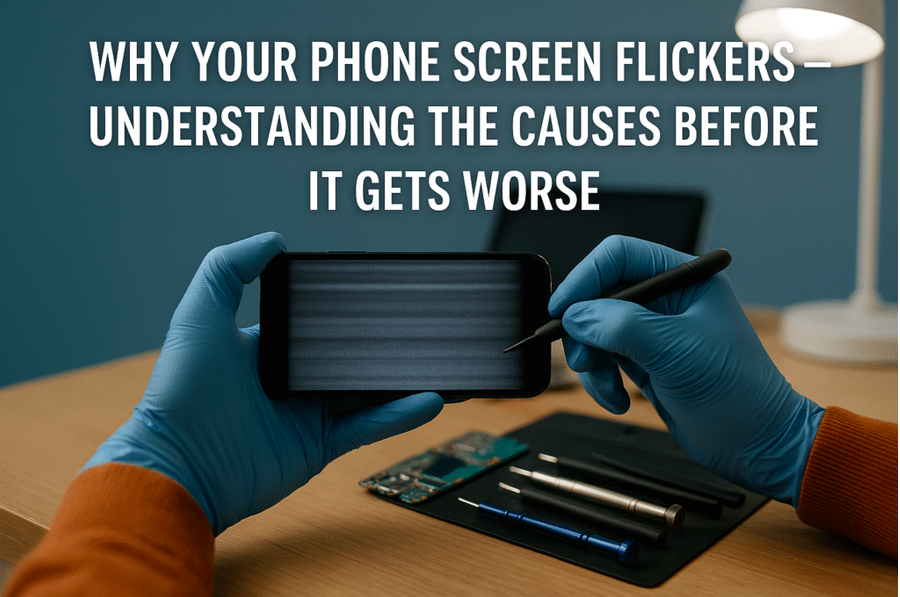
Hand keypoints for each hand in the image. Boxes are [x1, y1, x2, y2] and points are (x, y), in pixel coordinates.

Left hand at [84, 232, 443, 533]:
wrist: (180, 466)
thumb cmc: (180, 392)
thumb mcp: (199, 314)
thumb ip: (228, 268)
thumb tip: (273, 239)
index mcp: (265, 348)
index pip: (315, 324)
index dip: (345, 312)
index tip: (379, 295)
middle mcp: (289, 381)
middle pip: (347, 358)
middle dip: (383, 346)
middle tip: (419, 329)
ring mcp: (306, 415)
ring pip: (365, 391)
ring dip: (402, 379)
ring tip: (438, 363)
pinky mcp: (318, 447)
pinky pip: (367, 427)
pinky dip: (399, 414)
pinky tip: (429, 398)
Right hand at [548, 235, 823, 505]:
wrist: (757, 444)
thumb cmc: (740, 393)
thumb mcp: (677, 352)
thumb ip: (622, 326)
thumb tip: (576, 315)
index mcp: (685, 279)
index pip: (620, 256)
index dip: (585, 277)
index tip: (562, 308)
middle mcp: (667, 299)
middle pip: (600, 294)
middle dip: (585, 329)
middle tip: (582, 358)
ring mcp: (654, 331)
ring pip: (596, 330)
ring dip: (591, 361)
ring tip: (607, 387)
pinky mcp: (646, 361)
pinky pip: (604, 359)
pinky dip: (601, 380)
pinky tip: (619, 399)